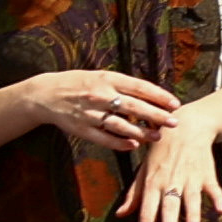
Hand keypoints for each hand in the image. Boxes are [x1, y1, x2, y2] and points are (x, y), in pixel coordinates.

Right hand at [23, 67, 182, 163]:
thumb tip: (152, 95)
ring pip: (121, 125)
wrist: (46, 94)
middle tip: (173, 122)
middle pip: (134, 106)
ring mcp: (90, 113)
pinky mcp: (82, 129)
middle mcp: (100, 95)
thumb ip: (123, 85)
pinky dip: (120, 143)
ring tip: (157, 136)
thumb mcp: (101, 76)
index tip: (175, 104)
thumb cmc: (80, 83)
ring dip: (141, 132)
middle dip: (156, 115)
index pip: (139, 87)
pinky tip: (134, 144)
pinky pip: (104, 138)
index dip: (159, 96)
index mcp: (107, 78)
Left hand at [131, 118, 221, 221]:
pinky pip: (213, 188)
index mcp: (152, 183)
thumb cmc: (161, 151)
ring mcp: (189, 177)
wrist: (185, 128)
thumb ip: (134, 194)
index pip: (147, 212)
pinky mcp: (206, 173)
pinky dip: (218, 198)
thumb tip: (120, 214)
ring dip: (191, 214)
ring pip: (190, 199)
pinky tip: (221, 210)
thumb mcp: (144, 170)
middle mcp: (170, 182)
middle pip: (168, 207)